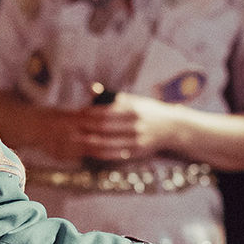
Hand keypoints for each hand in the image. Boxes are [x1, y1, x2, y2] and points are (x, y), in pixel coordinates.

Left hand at [59, 92, 177, 162]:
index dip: (89, 114)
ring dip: (89, 142)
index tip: (76, 114)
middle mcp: (135, 125)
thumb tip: (91, 88)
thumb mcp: (134, 100)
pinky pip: (115, 155)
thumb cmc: (148, 112)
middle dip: (86, 128)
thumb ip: (112, 97)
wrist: (173, 128)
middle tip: (70, 128)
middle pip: (105, 128)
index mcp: (133, 109)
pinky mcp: (137, 153)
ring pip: (108, 144)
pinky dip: (100, 153)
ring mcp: (136, 140)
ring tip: (75, 140)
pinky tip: (89, 151)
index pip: (106, 112)